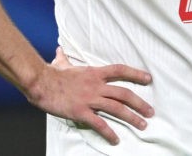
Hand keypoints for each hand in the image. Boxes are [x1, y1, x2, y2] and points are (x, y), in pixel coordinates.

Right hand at [28, 47, 153, 144]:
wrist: (40, 83)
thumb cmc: (50, 73)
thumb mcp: (61, 64)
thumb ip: (64, 58)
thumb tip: (60, 50)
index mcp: (94, 73)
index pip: (120, 70)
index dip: (135, 74)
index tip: (148, 79)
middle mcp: (96, 86)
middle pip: (124, 93)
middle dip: (140, 103)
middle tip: (151, 112)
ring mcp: (90, 99)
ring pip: (117, 108)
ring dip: (132, 117)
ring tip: (142, 125)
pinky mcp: (81, 112)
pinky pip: (99, 123)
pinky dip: (109, 132)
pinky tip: (116, 140)